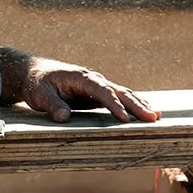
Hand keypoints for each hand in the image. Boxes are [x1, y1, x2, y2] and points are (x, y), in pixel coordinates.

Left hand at [22, 60, 158, 123]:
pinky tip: (145, 113)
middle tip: (152, 117)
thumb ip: (52, 105)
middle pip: (119, 91)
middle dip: (136, 105)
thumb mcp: (40, 95)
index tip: (124, 118)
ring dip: (139, 105)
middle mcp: (94, 80)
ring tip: (156, 117)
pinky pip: (119, 99)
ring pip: (123, 94)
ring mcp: (98, 86)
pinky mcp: (98, 95)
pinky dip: (133, 105)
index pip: (101, 91)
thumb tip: (63, 117)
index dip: (113, 105)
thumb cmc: (38, 84)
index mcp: (81, 77)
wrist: (36, 74)